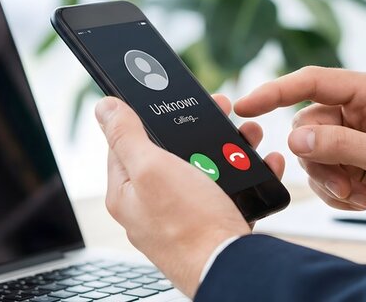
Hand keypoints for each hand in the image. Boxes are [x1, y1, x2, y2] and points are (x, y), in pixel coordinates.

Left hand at [95, 95, 284, 296]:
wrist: (231, 266)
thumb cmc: (189, 225)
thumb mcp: (151, 168)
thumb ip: (126, 135)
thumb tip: (103, 108)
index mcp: (127, 192)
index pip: (127, 142)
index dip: (150, 116)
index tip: (175, 99)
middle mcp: (151, 205)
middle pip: (171, 152)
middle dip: (199, 130)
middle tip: (222, 112)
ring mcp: (183, 215)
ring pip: (204, 168)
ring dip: (229, 148)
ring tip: (249, 136)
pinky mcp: (211, 223)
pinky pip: (228, 189)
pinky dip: (246, 174)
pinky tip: (262, 165)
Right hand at [235, 67, 365, 245]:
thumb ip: (339, 146)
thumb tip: (295, 139)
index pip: (313, 82)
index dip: (275, 91)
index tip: (246, 105)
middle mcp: (359, 110)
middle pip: (307, 126)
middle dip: (321, 161)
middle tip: (348, 183)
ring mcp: (354, 137)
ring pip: (310, 154)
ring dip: (330, 181)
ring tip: (361, 193)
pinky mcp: (351, 162)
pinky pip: (321, 175)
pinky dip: (336, 192)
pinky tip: (363, 198)